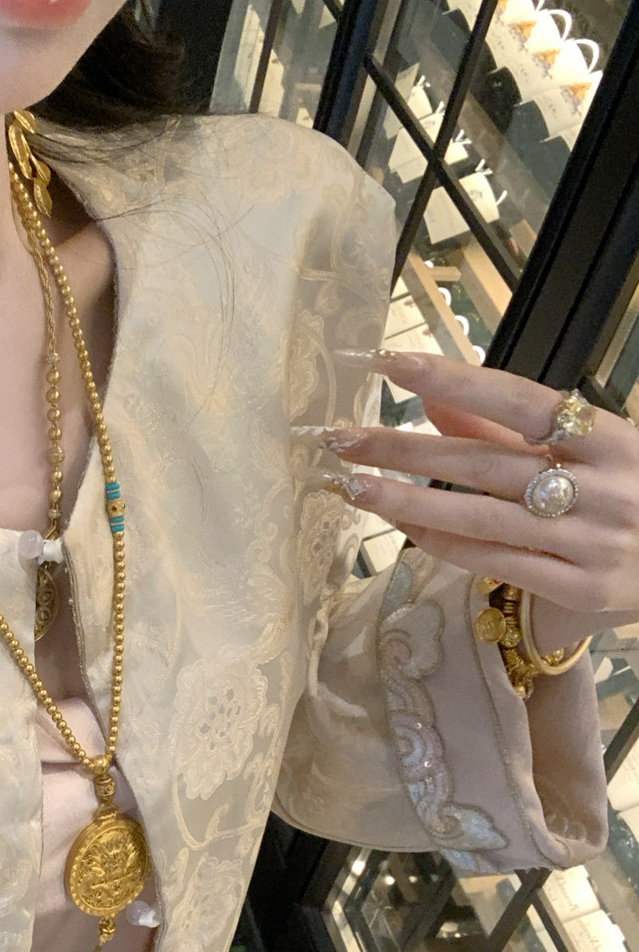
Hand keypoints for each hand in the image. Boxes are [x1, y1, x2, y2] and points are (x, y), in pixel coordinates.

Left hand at [327, 350, 638, 654]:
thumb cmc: (638, 492)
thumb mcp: (592, 448)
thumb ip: (509, 428)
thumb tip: (434, 396)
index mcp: (609, 437)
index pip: (520, 399)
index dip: (454, 379)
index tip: (391, 365)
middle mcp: (600, 486)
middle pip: (485, 461)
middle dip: (406, 448)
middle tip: (343, 439)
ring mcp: (591, 541)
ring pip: (481, 516)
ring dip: (409, 501)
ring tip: (354, 487)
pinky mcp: (581, 587)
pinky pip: (497, 561)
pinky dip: (446, 543)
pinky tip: (404, 527)